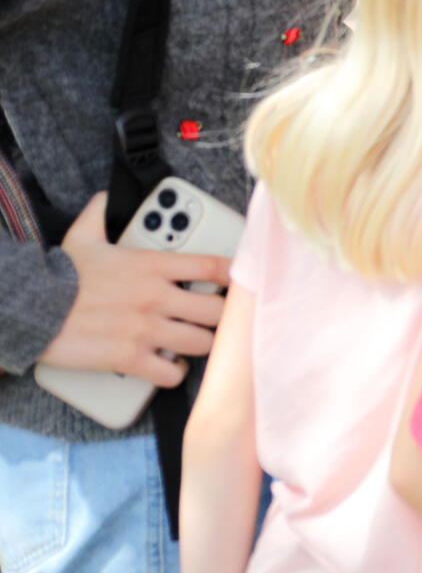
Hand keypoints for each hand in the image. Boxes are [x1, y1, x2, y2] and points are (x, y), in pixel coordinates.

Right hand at [37, 193, 228, 385]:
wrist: (30, 308)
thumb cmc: (58, 275)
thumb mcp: (81, 237)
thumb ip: (98, 214)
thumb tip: (101, 198)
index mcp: (153, 266)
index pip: (214, 267)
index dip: (237, 276)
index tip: (241, 284)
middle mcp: (156, 297)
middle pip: (218, 311)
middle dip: (223, 318)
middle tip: (218, 320)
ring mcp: (146, 329)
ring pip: (202, 344)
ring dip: (203, 346)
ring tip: (197, 343)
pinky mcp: (129, 358)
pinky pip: (171, 373)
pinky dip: (175, 374)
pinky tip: (172, 367)